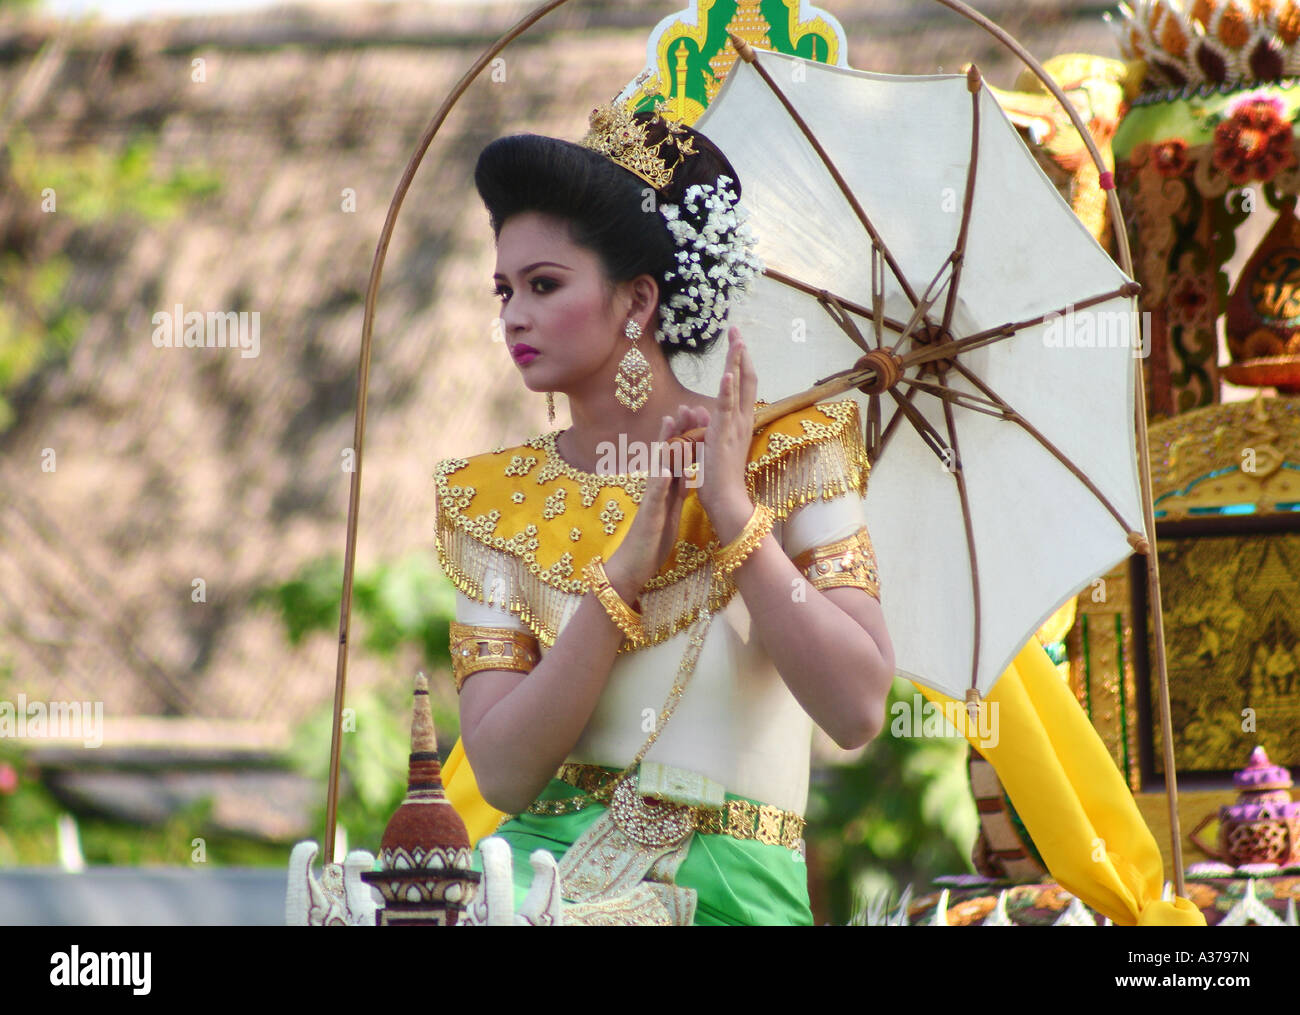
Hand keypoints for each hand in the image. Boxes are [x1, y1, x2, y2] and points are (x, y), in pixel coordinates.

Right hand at [605, 412, 693, 598]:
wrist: (632, 568)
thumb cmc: (651, 542)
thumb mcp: (669, 512)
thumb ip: (675, 493)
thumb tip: (685, 475)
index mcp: (665, 490)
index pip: (678, 458)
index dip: (687, 437)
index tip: (696, 415)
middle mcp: (656, 490)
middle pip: (668, 455)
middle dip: (677, 431)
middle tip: (685, 405)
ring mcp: (650, 501)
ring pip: (659, 468)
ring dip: (665, 446)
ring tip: (671, 422)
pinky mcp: (648, 516)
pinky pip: (654, 496)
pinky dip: (660, 481)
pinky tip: (665, 468)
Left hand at [694, 328, 758, 539]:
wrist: (725, 502)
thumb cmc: (715, 480)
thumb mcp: (705, 445)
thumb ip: (701, 424)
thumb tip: (694, 407)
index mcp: (739, 423)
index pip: (743, 386)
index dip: (741, 362)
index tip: (737, 342)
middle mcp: (741, 421)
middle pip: (746, 378)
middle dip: (740, 353)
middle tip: (735, 329)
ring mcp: (734, 427)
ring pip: (738, 387)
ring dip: (737, 362)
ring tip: (737, 339)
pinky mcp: (724, 435)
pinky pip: (726, 407)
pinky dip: (727, 388)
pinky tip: (727, 371)